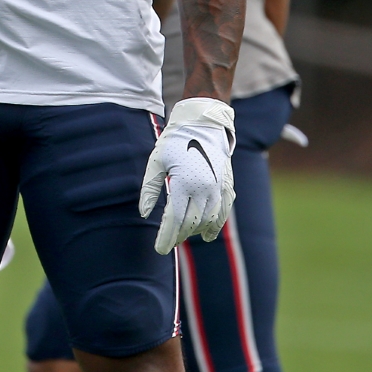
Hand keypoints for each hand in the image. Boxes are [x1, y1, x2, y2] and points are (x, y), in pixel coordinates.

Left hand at [139, 97, 235, 254]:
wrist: (204, 122)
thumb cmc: (176, 140)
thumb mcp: (156, 161)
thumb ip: (150, 189)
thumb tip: (144, 214)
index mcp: (184, 182)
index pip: (175, 219)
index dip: (167, 237)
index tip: (159, 249)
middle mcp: (204, 188)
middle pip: (191, 222)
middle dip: (179, 235)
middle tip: (168, 241)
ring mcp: (218, 188)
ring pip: (207, 220)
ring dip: (194, 231)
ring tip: (182, 235)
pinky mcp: (227, 185)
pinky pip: (223, 212)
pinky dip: (215, 225)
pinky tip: (207, 235)